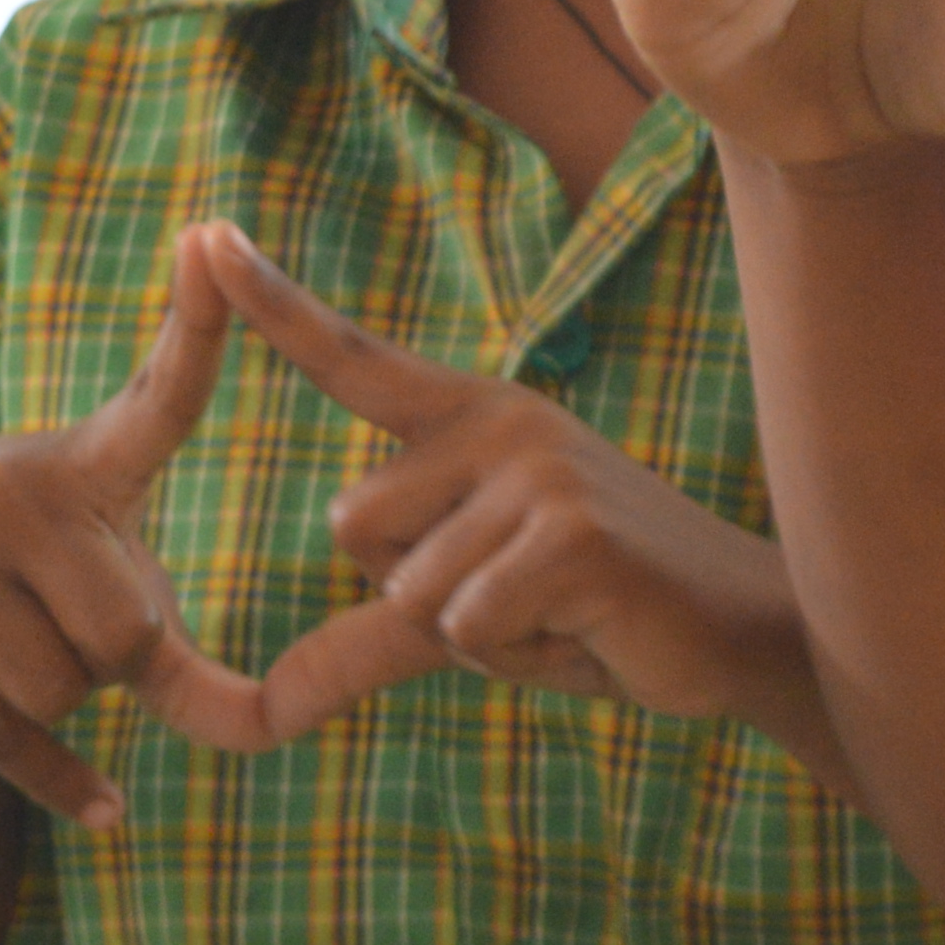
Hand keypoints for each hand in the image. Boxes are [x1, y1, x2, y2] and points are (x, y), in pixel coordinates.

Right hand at [0, 239, 258, 827]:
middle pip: (125, 638)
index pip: (160, 394)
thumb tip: (271, 731)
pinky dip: (59, 782)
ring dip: (57, 700)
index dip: (196, 322)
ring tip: (14, 639)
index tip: (216, 238)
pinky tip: (105, 809)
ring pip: (61, 693)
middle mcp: (14, 494)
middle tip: (66, 619)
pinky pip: (3, 734)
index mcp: (87, 461)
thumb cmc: (30, 556)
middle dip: (114, 659)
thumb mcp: (102, 558)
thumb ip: (179, 636)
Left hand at [154, 226, 782, 739]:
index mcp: (475, 421)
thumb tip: (266, 707)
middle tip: (519, 594)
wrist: (738, 631)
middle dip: (413, 592)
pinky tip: (586, 629)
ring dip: (474, 634)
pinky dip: (516, 654)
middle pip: (353, 525)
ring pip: (410, 590)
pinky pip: (467, 626)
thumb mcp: (467, 615)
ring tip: (560, 614)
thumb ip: (365, 642)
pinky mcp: (572, 535)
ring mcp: (541, 473)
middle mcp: (503, 424)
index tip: (206, 237)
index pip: (354, 361)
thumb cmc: (596, 612)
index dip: (275, 306)